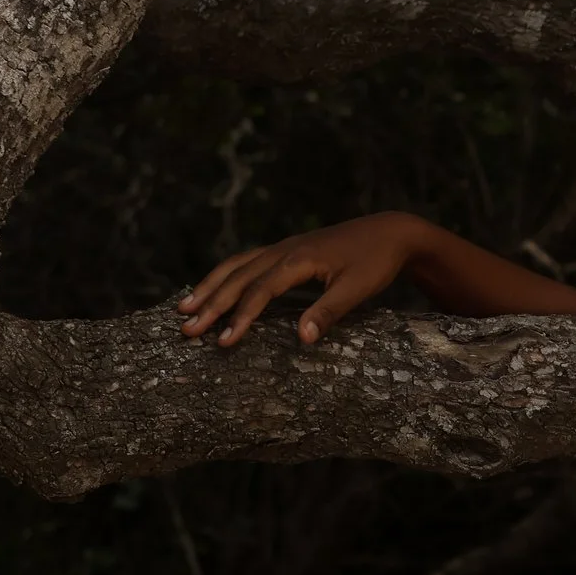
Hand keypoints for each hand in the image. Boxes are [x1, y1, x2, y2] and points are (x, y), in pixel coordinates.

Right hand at [178, 211, 427, 347]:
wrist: (390, 231)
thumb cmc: (376, 262)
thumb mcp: (358, 289)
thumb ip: (329, 312)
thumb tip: (301, 339)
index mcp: (298, 259)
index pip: (260, 291)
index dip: (240, 317)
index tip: (223, 342)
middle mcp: (284, 250)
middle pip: (238, 278)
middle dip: (211, 304)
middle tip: (185, 329)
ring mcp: (283, 247)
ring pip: (236, 266)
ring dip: (210, 286)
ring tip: (185, 307)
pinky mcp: (287, 250)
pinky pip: (247, 261)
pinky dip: (226, 275)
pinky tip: (214, 288)